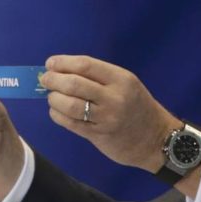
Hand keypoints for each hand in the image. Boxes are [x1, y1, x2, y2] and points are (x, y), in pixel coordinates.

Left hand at [40, 55, 179, 171]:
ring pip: (70, 105)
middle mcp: (114, 97)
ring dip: (54, 99)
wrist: (155, 138)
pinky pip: (71, 124)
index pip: (85, 65)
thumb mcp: (125, 84)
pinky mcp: (99, 135)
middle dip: (53, 80)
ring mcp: (107, 118)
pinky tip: (56, 112)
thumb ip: (97, 77)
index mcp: (121, 79)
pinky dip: (58, 116)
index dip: (63, 63)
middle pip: (74, 84)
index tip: (50, 64)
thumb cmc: (136, 106)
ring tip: (52, 97)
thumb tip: (61, 71)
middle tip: (46, 80)